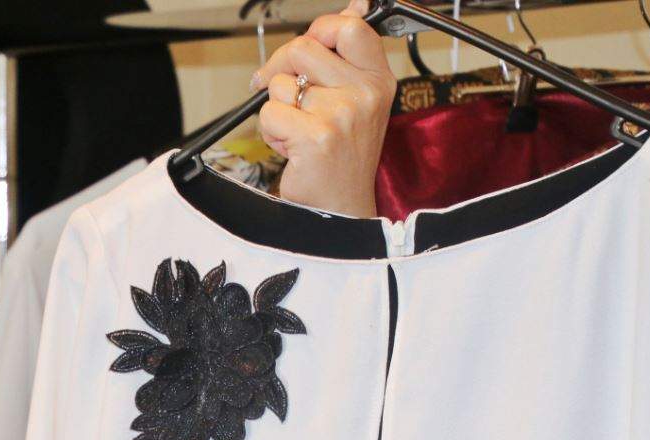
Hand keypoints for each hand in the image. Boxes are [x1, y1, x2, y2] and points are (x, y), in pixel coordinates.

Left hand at [250, 0, 395, 217]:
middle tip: (284, 95)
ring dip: (278, 109)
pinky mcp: (316, 136)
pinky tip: (292, 148)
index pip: (349, 26)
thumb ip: (347, 56)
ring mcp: (342, 113)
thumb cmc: (343, 157)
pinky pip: (270, 114)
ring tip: (298, 132)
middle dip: (280, 69)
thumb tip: (356, 4)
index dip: (318, 30)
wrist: (341, 210)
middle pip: (302, 47)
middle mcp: (365, 93)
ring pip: (280, 84)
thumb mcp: (357, 100)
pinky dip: (271, 132)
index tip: (304, 53)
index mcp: (378, 80)